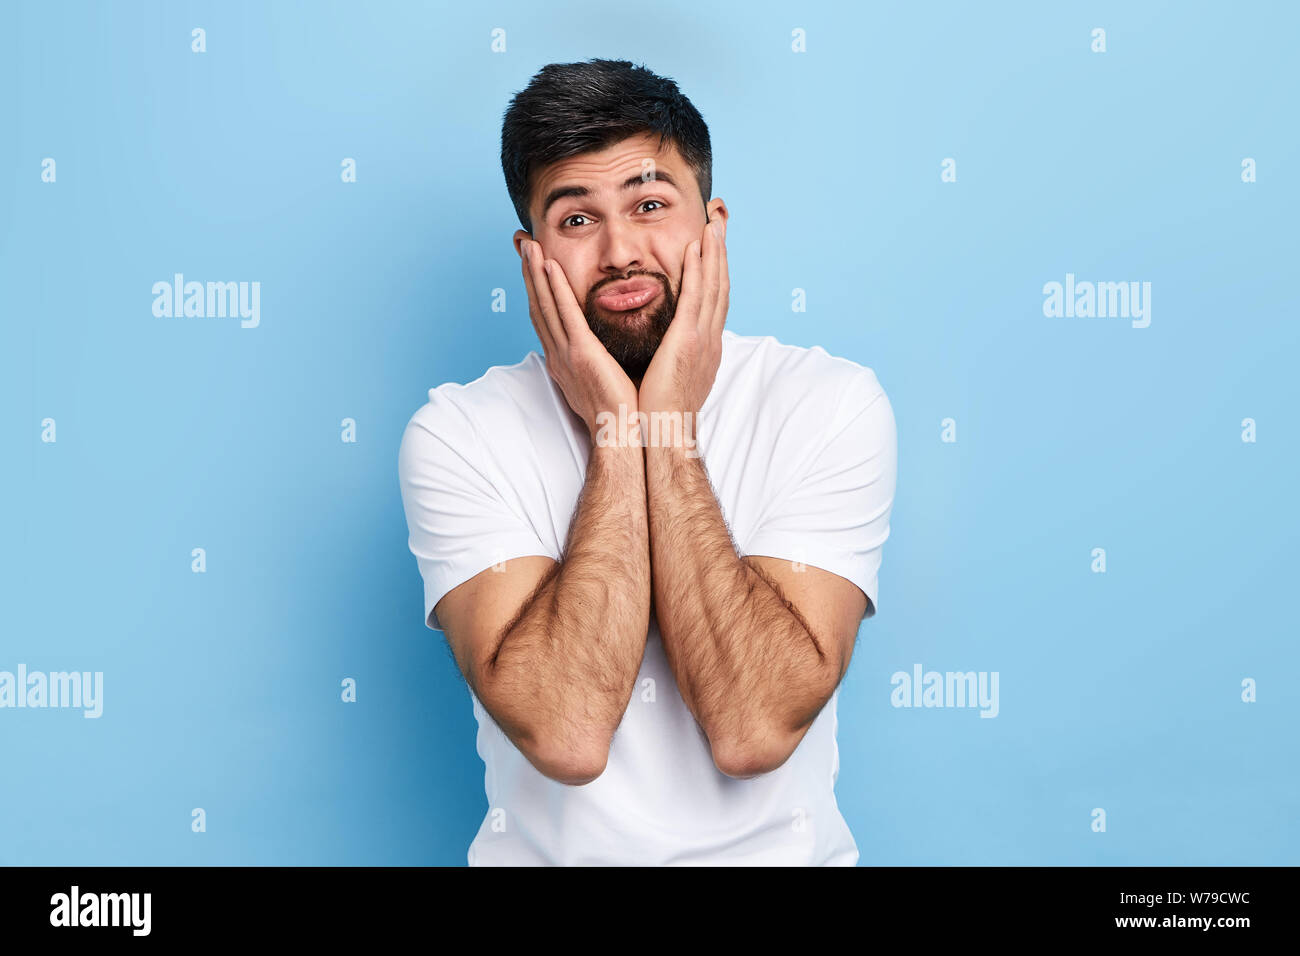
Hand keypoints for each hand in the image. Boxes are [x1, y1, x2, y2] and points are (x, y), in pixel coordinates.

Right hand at [519, 238, 639, 439]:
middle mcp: (558, 354)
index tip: (533, 264)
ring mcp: (567, 354)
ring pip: (546, 305)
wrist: (622, 435)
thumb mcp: (602, 379)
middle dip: (528, 273)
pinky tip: (549, 266)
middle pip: (538, 305)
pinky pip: (565, 315)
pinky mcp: (582, 354)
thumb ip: (598, 359)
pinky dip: (556, 289)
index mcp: (564, 360)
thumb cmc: (620, 412)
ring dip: (536, 273)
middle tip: (521, 244)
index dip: (537, 289)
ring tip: (529, 245)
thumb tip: (604, 348)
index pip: (546, 317)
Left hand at [637, 217, 727, 419]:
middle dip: (721, 254)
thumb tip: (667, 345)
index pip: (714, 301)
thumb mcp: (673, 375)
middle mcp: (710, 338)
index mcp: (705, 346)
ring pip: (713, 286)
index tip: (713, 248)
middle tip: (720, 225)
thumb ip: (673, 354)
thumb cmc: (662, 410)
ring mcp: (702, 338)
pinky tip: (696, 248)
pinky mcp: (688, 341)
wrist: (665, 432)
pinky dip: (699, 270)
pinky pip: (696, 298)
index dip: (716, 272)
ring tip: (713, 225)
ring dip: (714, 253)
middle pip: (721, 286)